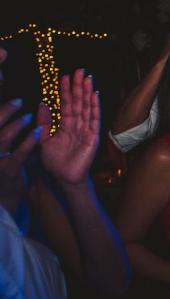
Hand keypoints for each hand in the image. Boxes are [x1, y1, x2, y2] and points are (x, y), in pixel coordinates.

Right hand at [0, 97, 41, 213]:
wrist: (3, 197)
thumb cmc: (2, 169)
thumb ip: (3, 135)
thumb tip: (10, 114)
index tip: (11, 100)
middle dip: (3, 112)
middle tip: (18, 102)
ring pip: (1, 138)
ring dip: (15, 125)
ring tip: (28, 116)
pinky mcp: (7, 171)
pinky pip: (18, 153)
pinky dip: (28, 141)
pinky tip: (38, 132)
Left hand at [39, 69, 99, 186]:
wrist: (64, 178)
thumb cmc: (55, 162)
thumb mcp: (43, 139)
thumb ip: (44, 122)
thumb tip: (42, 104)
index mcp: (65, 125)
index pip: (66, 104)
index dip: (65, 90)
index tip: (64, 76)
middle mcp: (77, 125)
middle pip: (78, 102)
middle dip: (78, 86)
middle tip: (79, 70)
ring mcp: (86, 130)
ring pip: (87, 107)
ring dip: (87, 92)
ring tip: (87, 78)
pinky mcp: (92, 137)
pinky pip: (94, 119)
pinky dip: (95, 107)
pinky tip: (94, 95)